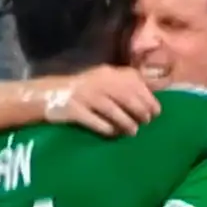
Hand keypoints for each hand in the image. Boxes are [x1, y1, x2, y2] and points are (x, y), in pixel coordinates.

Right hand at [42, 65, 161, 135]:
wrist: (49, 94)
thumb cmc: (84, 91)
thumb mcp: (103, 81)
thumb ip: (124, 86)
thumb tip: (151, 100)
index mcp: (107, 73)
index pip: (133, 81)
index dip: (148, 97)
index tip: (157, 111)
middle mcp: (97, 81)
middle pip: (125, 95)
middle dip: (140, 110)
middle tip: (146, 122)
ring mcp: (84, 95)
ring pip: (111, 109)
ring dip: (126, 122)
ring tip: (133, 132)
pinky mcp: (73, 110)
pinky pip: (93, 121)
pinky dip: (106, 128)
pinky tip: (113, 134)